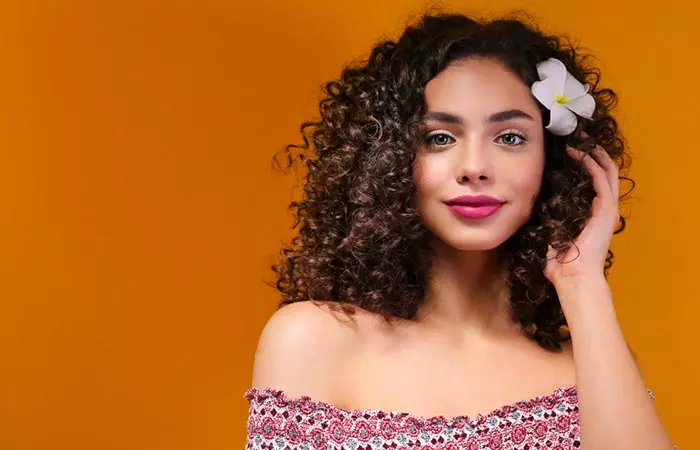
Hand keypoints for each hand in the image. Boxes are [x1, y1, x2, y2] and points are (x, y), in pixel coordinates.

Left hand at [543, 144, 619, 287]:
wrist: (572, 277)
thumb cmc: (560, 262)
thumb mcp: (550, 232)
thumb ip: (546, 219)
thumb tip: (528, 206)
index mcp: (593, 213)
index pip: (595, 180)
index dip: (586, 163)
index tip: (570, 149)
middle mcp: (604, 209)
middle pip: (605, 172)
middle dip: (593, 152)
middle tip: (579, 136)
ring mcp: (607, 209)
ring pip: (608, 172)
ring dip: (595, 154)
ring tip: (581, 139)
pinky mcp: (606, 211)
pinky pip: (602, 181)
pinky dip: (592, 165)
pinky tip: (580, 154)